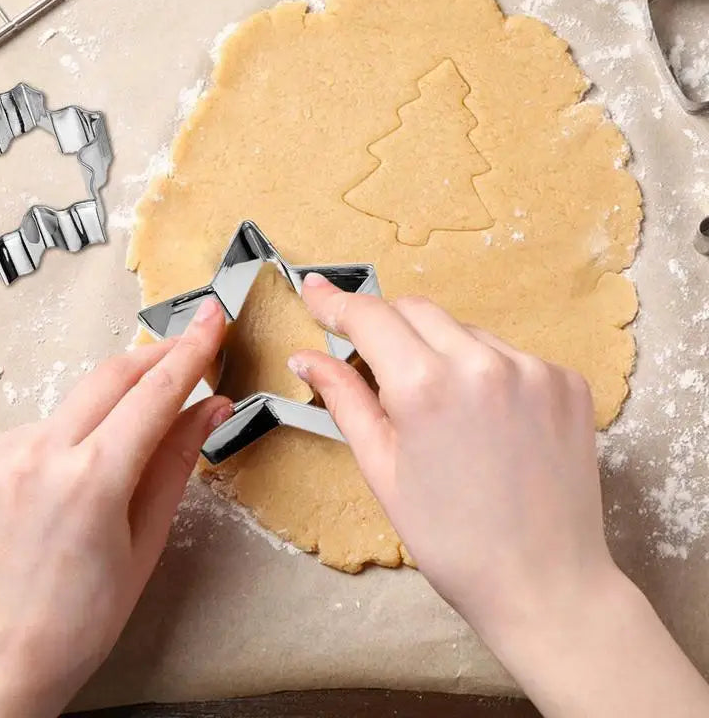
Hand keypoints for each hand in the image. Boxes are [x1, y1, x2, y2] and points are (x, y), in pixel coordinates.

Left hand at [0, 298, 229, 717]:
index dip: (191, 352)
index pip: (155, 394)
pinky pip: (32, 431)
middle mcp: (37, 457)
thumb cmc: (81, 618)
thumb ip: (177, 461)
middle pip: (110, 376)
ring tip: (113, 460)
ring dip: (104, 413)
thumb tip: (210, 408)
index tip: (210, 322)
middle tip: (185, 349)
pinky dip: (60, 442)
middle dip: (154, 357)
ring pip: (71, 407)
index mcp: (92, 481)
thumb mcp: (146, 540)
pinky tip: (62, 482)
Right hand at [289, 273, 708, 717]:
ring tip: (442, 411)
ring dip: (438, 351)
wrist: (545, 583)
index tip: (314, 290)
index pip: (369, 316)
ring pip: (463, 331)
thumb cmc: (451, 538)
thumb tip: (306, 357)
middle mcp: (482, 362)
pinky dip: (485, 371)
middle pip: (415, 310)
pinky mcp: (566, 380)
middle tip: (372, 363)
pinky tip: (487, 419)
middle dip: (386, 327)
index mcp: (425, 386)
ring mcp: (533, 367)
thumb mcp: (382, 469)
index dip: (335, 302)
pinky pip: (508, 354)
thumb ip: (344, 399)